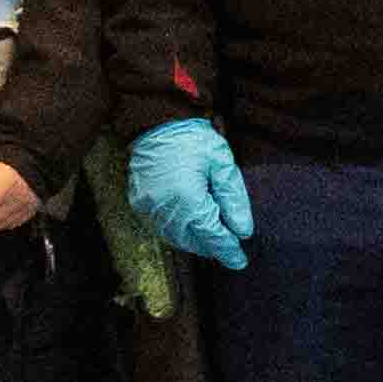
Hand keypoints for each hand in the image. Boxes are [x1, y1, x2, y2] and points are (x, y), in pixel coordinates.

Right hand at [129, 115, 251, 269]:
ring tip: (213, 238)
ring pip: (175, 237)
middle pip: (193, 241)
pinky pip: (161, 226)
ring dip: (195, 240)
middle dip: (212, 247)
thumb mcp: (222, 162)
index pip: (212, 236)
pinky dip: (178, 230)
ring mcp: (148, 207)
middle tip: (230, 248)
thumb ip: (233, 198)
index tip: (240, 261)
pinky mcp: (139, 202)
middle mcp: (165, 208)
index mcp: (187, 199)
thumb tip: (243, 231)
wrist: (155, 120)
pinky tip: (191, 224)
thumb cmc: (193, 138)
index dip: (228, 250)